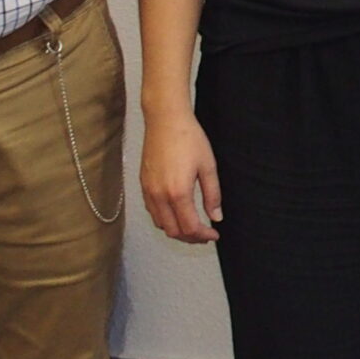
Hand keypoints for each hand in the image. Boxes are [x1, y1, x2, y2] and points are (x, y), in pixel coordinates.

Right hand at [141, 110, 222, 243]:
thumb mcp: (208, 166)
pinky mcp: (143, 185)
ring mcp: (148, 191)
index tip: (214, 235)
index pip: (189, 227)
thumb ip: (212, 195)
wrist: (165, 120)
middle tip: (205, 235)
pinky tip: (177, 213)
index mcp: (178, 192)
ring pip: (160, 223)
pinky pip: (152, 211)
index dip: (203, 236)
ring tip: (193, 227)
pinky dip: (165, 219)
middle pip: (173, 231)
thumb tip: (216, 217)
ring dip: (177, 230)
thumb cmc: (188, 138)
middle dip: (190, 238)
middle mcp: (159, 195)